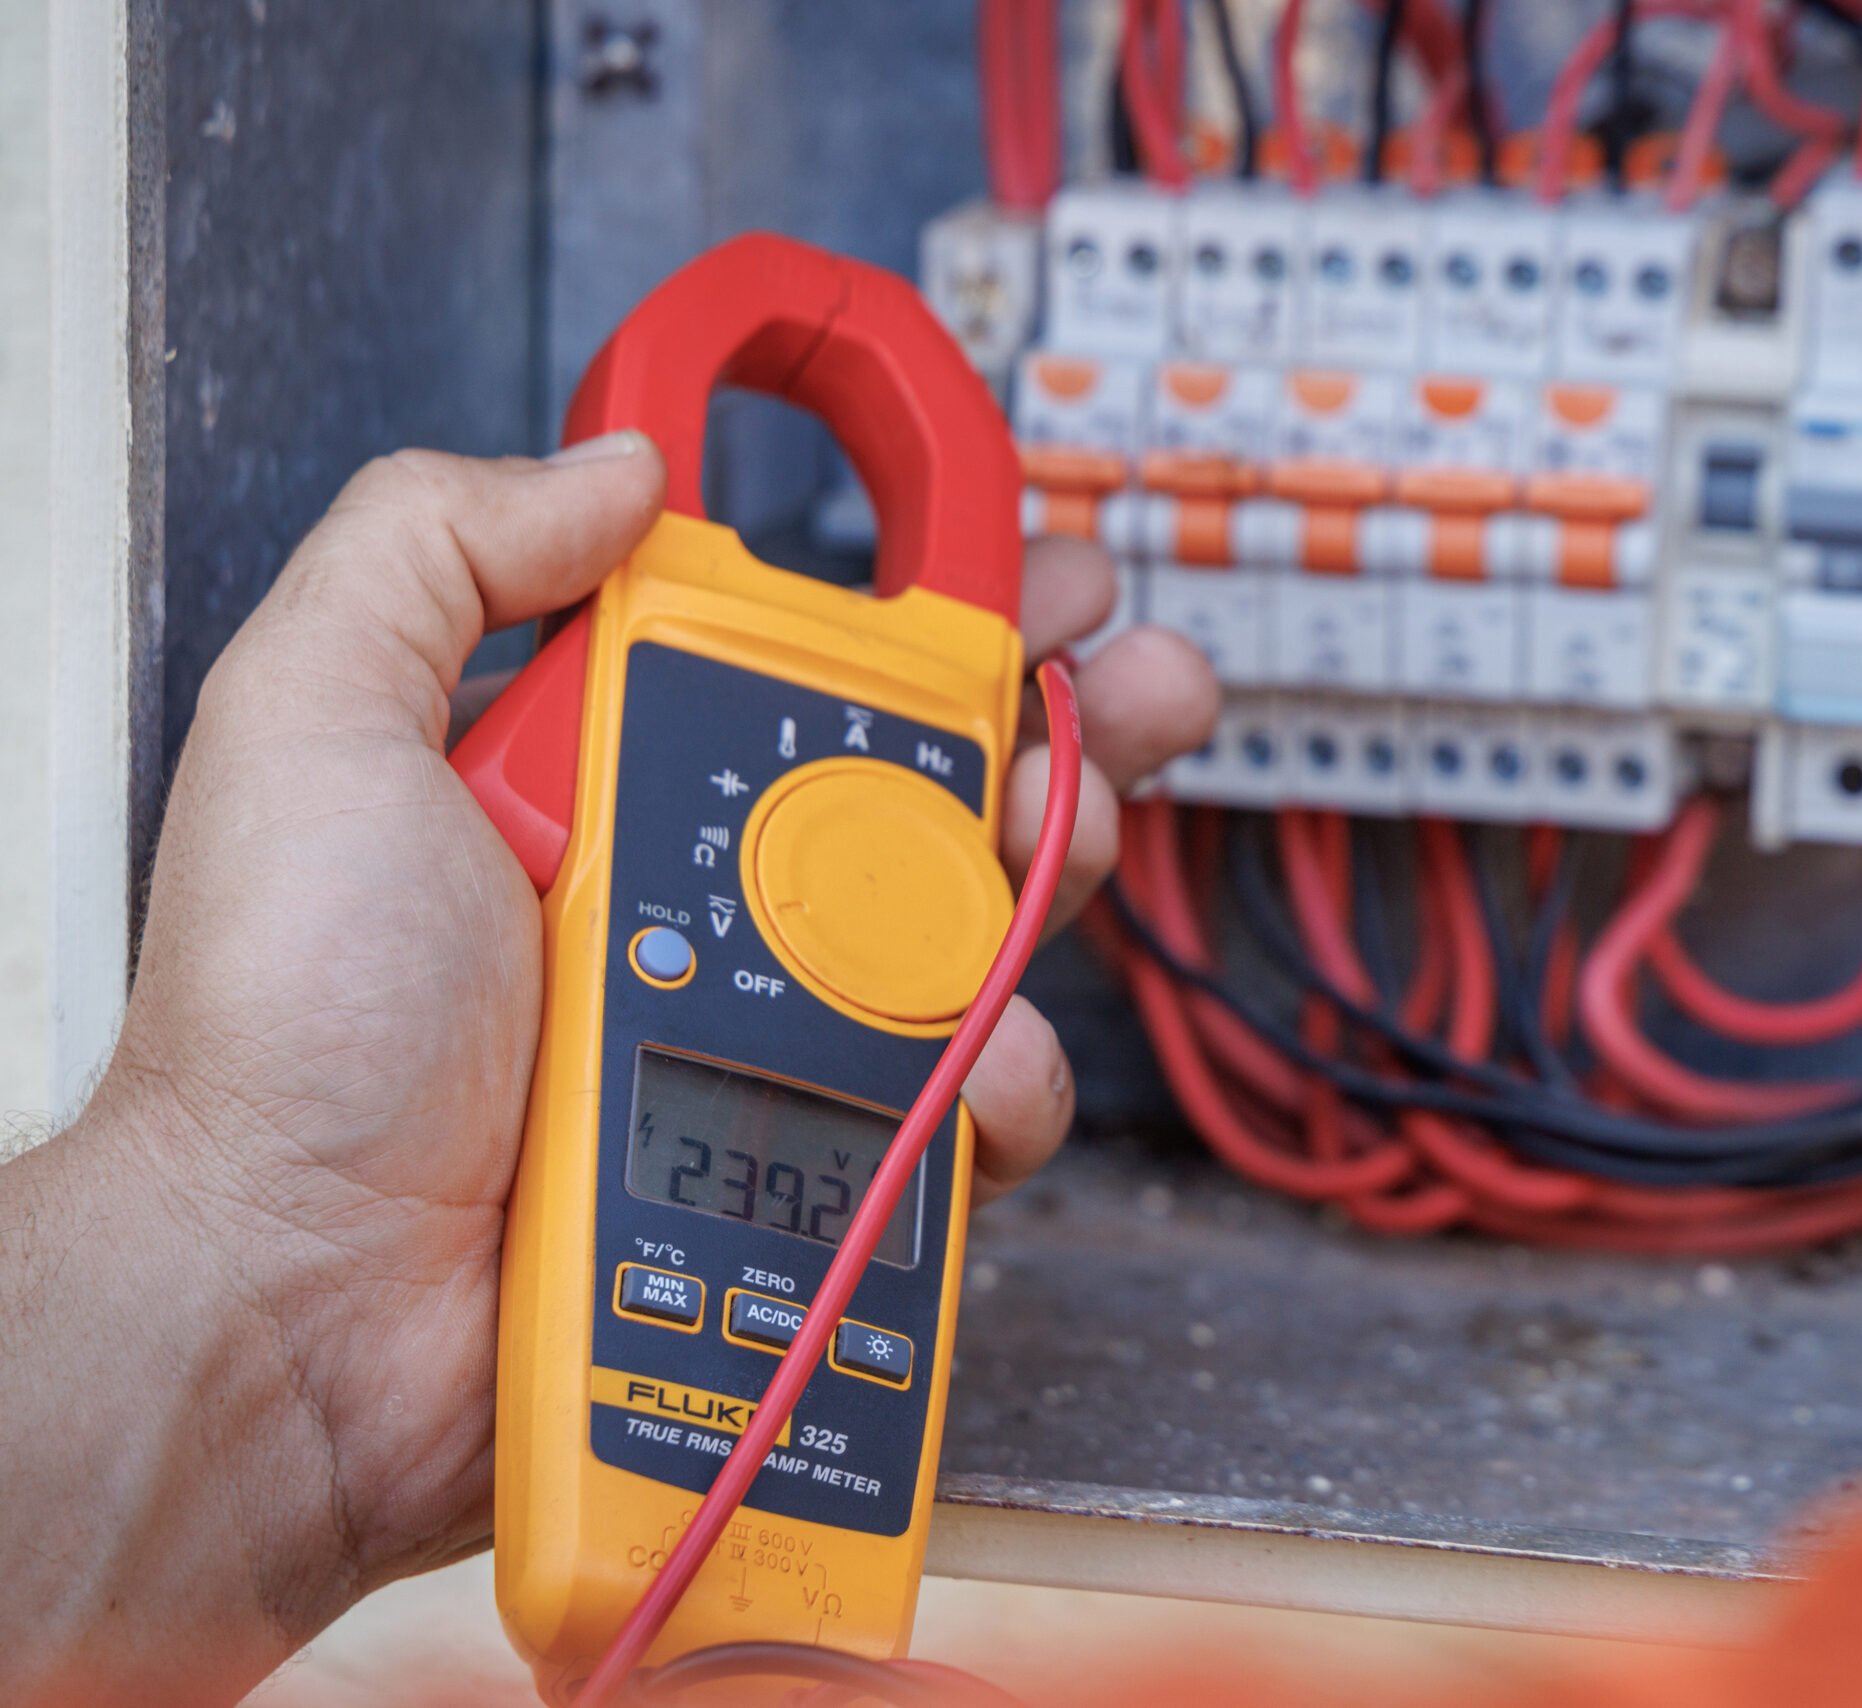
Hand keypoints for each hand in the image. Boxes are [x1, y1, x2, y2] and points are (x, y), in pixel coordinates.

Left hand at [0, 438, 1213, 1706]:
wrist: (302, 1308)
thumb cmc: (288, 1031)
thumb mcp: (314, 721)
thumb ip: (436, 546)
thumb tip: (620, 462)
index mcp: (604, 777)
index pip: (796, 655)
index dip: (922, 598)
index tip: (1014, 562)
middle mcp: (700, 895)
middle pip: (924, 784)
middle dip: (1057, 719)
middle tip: (1140, 689)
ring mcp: (764, 1032)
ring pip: (970, 934)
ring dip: (1050, 871)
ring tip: (1068, 843)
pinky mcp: (812, 1161)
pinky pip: (961, 1103)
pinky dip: (1002, 1076)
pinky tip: (982, 1059)